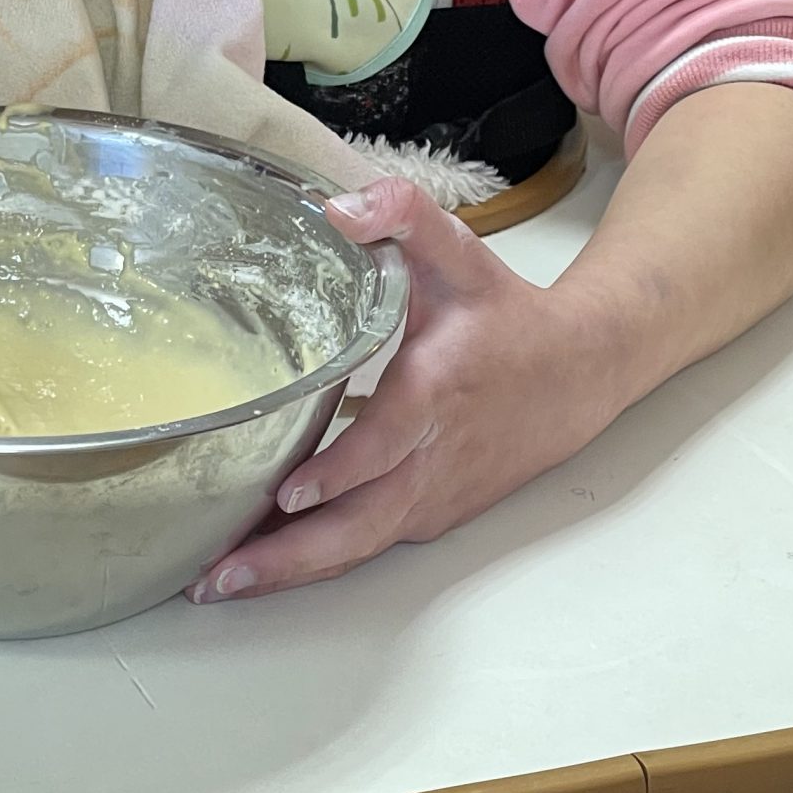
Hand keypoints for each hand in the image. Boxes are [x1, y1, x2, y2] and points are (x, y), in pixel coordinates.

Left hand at [190, 179, 620, 600]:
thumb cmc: (505, 315)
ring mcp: (431, 496)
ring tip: (216, 584)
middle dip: (288, 555)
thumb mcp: (458, 253)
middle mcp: (432, 459)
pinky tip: (260, 563)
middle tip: (215, 575)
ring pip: (358, 546)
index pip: (386, 443)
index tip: (286, 491)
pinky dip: (316, 561)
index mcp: (436, 392)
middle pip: (360, 524)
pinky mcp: (429, 515)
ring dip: (290, 570)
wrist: (577, 377)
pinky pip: (368, 543)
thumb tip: (336, 208)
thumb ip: (402, 216)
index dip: (339, 470)